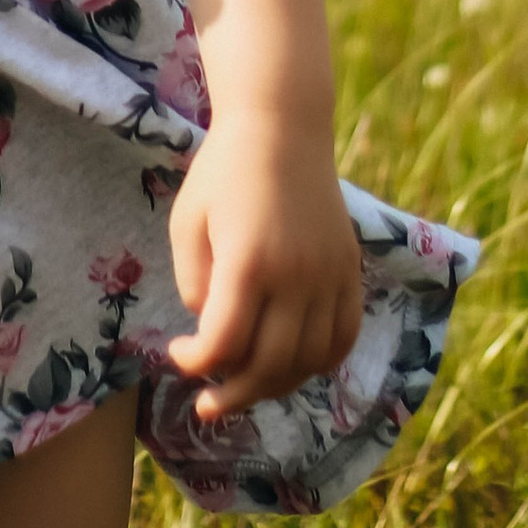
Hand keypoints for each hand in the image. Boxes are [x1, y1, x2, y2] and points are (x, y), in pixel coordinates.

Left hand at [165, 106, 362, 420]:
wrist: (282, 124)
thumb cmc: (223, 168)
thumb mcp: (188, 219)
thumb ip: (195, 282)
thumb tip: (213, 329)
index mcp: (249, 260)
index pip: (225, 343)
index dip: (196, 363)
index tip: (178, 355)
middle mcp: (296, 275)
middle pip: (270, 365)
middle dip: (234, 394)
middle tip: (207, 404)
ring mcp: (329, 275)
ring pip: (309, 361)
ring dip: (275, 385)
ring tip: (246, 385)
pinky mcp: (349, 270)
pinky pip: (342, 337)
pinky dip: (318, 362)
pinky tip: (291, 364)